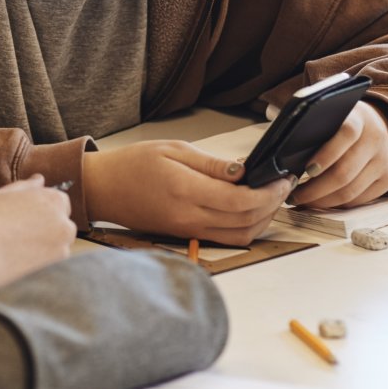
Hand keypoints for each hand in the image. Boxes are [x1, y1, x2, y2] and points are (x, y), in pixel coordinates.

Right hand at [0, 175, 74, 301]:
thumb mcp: (4, 194)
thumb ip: (27, 187)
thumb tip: (40, 180)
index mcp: (53, 199)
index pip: (60, 202)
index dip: (42, 208)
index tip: (25, 217)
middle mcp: (63, 222)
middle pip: (62, 223)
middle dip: (47, 226)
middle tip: (18, 232)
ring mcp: (60, 246)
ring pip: (58, 243)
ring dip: (44, 244)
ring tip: (15, 245)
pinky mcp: (52, 268)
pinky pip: (51, 261)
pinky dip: (39, 260)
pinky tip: (17, 257)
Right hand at [82, 140, 293, 246]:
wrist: (103, 188)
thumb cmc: (133, 164)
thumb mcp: (173, 149)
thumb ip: (211, 164)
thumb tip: (244, 171)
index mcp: (186, 191)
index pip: (241, 201)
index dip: (269, 192)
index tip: (282, 178)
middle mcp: (190, 217)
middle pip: (247, 222)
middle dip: (272, 205)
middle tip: (283, 185)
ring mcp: (188, 231)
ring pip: (240, 236)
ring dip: (262, 219)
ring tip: (270, 196)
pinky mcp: (186, 236)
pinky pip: (225, 239)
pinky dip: (245, 227)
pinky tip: (249, 208)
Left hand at [287, 101, 387, 209]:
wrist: (383, 127)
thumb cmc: (343, 121)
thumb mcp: (331, 112)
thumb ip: (309, 119)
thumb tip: (279, 137)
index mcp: (360, 118)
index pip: (346, 134)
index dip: (326, 154)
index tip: (305, 169)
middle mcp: (376, 139)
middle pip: (344, 172)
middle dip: (314, 189)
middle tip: (293, 195)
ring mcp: (384, 162)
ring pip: (350, 192)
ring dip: (322, 201)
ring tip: (302, 200)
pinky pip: (359, 200)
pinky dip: (337, 204)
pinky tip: (320, 202)